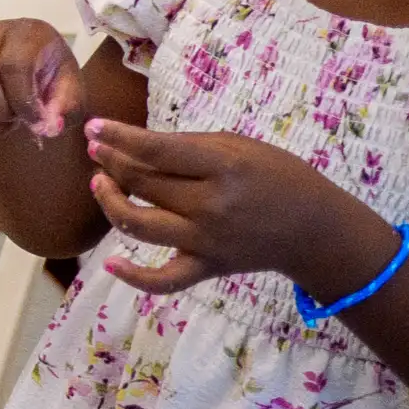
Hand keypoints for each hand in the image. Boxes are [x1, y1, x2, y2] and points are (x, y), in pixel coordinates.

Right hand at [0, 18, 87, 149]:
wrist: (29, 72)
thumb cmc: (50, 78)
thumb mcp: (71, 90)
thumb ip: (66, 106)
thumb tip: (47, 125)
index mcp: (24, 32)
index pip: (13, 65)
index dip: (22, 100)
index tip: (33, 120)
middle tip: (14, 121)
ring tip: (1, 126)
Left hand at [80, 122, 385, 300]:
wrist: (315, 229)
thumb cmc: (277, 177)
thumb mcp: (240, 147)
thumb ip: (189, 146)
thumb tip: (136, 143)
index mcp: (223, 167)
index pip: (156, 151)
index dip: (118, 138)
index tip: (93, 127)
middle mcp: (211, 205)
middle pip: (142, 184)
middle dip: (110, 163)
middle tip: (97, 151)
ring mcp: (206, 241)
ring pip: (138, 225)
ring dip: (110, 203)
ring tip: (99, 184)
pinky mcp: (207, 268)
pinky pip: (163, 280)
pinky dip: (134, 277)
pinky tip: (111, 264)